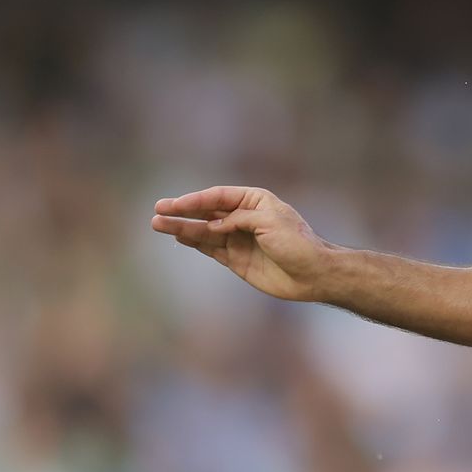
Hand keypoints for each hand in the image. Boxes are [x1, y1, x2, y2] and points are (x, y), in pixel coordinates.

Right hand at [150, 186, 331, 302]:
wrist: (313, 275)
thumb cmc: (297, 243)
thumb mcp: (269, 222)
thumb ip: (239, 220)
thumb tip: (213, 225)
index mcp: (255, 201)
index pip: (218, 197)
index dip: (195, 200)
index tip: (175, 205)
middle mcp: (244, 218)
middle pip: (207, 212)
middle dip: (182, 211)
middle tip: (158, 210)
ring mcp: (239, 239)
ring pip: (204, 231)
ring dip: (182, 228)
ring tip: (157, 224)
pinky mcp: (237, 260)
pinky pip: (211, 249)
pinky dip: (195, 243)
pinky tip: (178, 237)